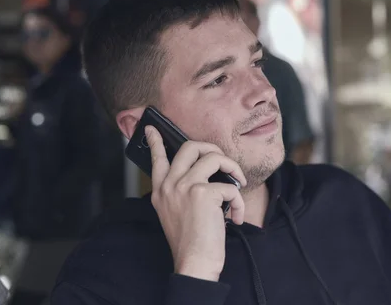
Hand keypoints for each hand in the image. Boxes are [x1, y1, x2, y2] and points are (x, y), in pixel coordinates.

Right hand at [145, 125, 246, 281]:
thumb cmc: (190, 241)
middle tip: (223, 162)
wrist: (194, 262)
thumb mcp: (175, 213)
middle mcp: (169, 185)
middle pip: (190, 147)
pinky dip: (238, 201)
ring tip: (239, 184)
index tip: (151, 128)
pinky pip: (229, 185)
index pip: (157, 159)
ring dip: (233, 168)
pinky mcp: (202, 193)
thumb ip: (182, 192)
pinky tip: (235, 217)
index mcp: (161, 191)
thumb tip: (206, 174)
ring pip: (214, 157)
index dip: (155, 141)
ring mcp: (184, 186)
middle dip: (212, 148)